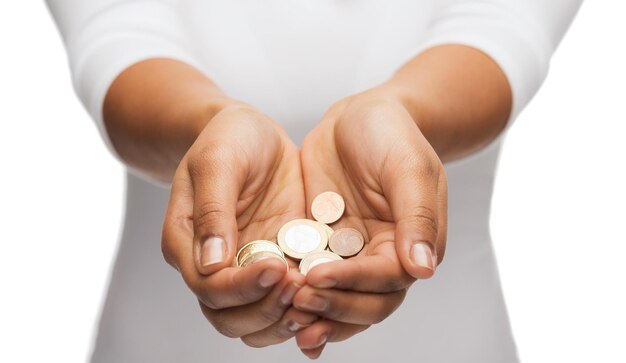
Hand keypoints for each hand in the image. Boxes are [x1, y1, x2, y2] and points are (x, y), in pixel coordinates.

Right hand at [161, 103, 316, 346]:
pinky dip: (304, 306)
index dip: (242, 287)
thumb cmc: (228, 139)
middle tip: (300, 284)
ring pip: (257, 322)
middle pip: (230, 317)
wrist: (253, 133)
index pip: (209, 288)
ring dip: (285, 318)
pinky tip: (327, 293)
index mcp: (187, 243)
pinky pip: (286, 301)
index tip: (277, 267)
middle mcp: (214, 265)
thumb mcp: (219, 161)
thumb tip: (211, 264)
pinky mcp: (278, 263)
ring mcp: (246, 268)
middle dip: (266, 310)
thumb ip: (213, 210)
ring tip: (315, 297)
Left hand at [295, 88, 447, 357]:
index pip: (387, 280)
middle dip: (333, 306)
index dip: (354, 283)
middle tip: (297, 301)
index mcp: (410, 243)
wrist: (359, 117)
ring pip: (338, 299)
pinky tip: (276, 305)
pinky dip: (298, 295)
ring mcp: (351, 255)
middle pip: (364, 302)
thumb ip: (418, 215)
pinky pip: (312, 279)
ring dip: (316, 313)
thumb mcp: (408, 166)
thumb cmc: (391, 135)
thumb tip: (423, 269)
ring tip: (285, 320)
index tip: (319, 278)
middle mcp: (382, 257)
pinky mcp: (322, 248)